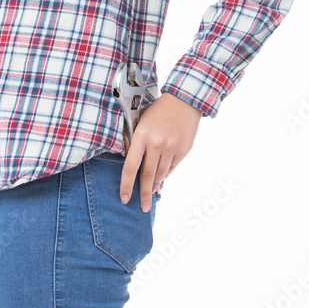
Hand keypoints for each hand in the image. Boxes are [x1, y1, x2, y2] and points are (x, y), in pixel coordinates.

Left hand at [120, 92, 202, 211]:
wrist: (184, 101)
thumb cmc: (157, 110)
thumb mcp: (140, 121)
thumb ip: (133, 141)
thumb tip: (129, 163)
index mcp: (142, 136)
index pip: (130, 167)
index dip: (126, 185)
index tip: (124, 198)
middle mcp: (157, 144)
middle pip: (147, 176)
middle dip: (143, 194)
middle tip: (142, 207)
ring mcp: (171, 148)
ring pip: (161, 175)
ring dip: (155, 186)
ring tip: (150, 195)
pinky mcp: (183, 151)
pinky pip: (171, 169)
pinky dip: (165, 176)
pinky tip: (161, 180)